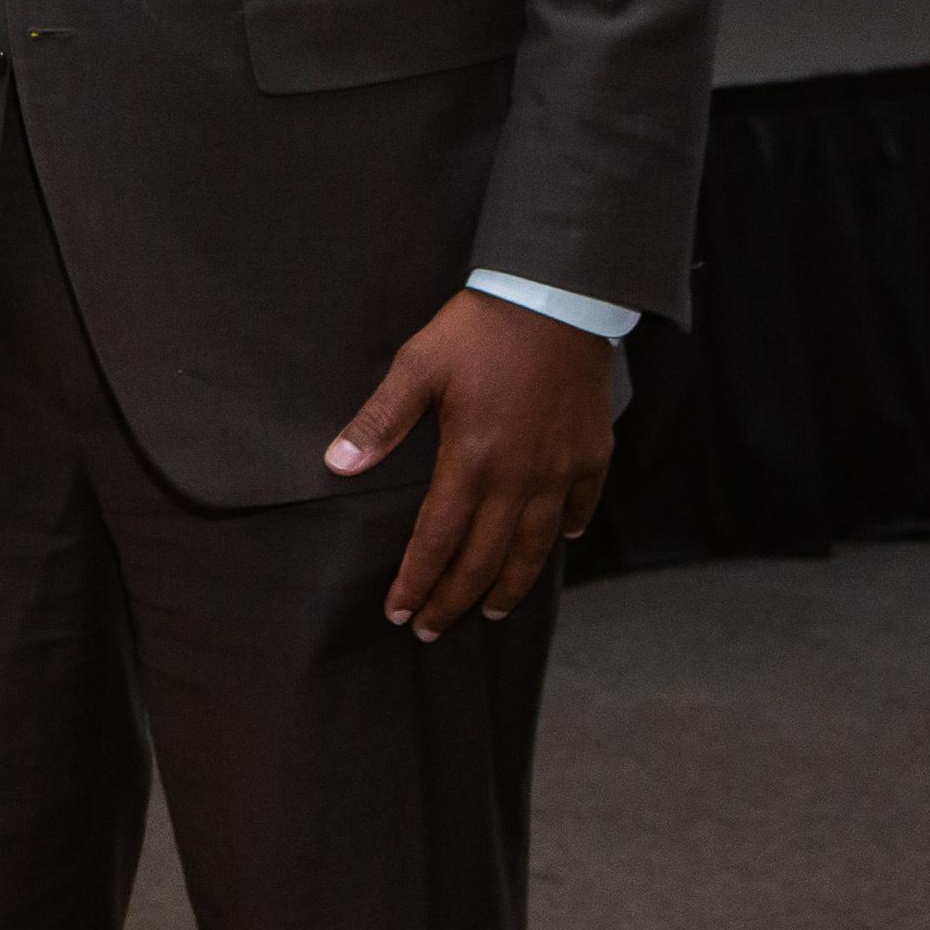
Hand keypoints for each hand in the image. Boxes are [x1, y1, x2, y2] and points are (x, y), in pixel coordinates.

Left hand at [327, 288, 613, 638]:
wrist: (556, 299)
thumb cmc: (478, 331)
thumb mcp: (417, 366)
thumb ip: (379, 421)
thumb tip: (337, 463)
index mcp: (472, 460)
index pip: (439, 540)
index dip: (417, 581)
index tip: (399, 613)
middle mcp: (520, 477)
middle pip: (485, 558)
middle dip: (455, 599)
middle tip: (433, 629)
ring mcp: (560, 469)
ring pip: (535, 546)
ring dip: (510, 584)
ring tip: (492, 611)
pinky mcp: (592, 453)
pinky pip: (579, 506)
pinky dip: (564, 532)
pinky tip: (555, 545)